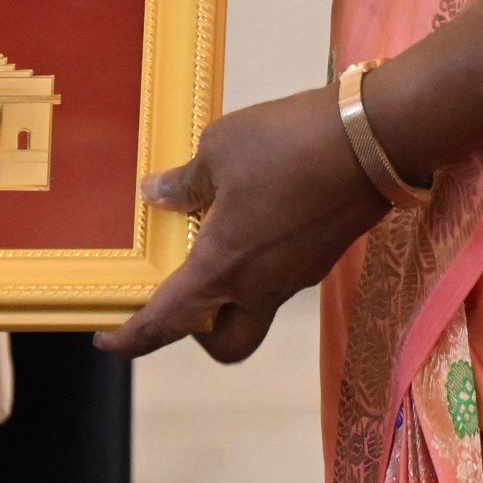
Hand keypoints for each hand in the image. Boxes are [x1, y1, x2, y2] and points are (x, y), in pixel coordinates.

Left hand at [97, 89, 394, 362]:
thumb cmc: (288, 145)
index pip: (169, 322)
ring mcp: (297, 274)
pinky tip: (246, 215)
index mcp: (224, 267)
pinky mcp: (322, 254)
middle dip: (194, 333)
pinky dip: (255, 262)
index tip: (108, 341)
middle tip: (173, 290)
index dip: (134, 338)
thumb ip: (186, 181)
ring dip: (226, 291)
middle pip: (225, 343)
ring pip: (254, 309)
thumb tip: (156, 194)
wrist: (374, 139)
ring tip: (206, 235)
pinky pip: (279, 277)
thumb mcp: (220, 150)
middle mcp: (262, 285)